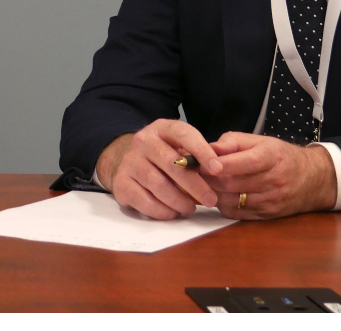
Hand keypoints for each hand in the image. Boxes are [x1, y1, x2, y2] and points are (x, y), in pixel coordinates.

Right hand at [96, 119, 224, 219]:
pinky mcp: (121, 183)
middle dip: (195, 184)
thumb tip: (220, 169)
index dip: (202, 151)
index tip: (218, 169)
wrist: (131, 163)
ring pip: (158, 184)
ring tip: (190, 208)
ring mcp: (129, 161)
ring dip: (179, 201)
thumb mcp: (180, 147)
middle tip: (211, 200)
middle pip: (171, 164)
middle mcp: (143, 141)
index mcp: (162, 128)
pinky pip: (144, 201)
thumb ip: (199, 155)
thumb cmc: (165, 156)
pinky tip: (172, 212)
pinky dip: (162, 211)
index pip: (183, 134)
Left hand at [203, 132, 336, 218]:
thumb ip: (233, 142)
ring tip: (201, 184)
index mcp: (272, 157)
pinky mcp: (267, 215)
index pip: (246, 162)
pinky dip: (222, 205)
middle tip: (192, 173)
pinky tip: (217, 195)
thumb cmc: (282, 156)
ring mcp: (271, 201)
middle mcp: (274, 181)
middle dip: (209, 179)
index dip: (223, 164)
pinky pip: (237, 213)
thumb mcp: (261, 141)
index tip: (203, 163)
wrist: (314, 179)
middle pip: (234, 183)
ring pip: (232, 200)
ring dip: (212, 193)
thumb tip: (209, 148)